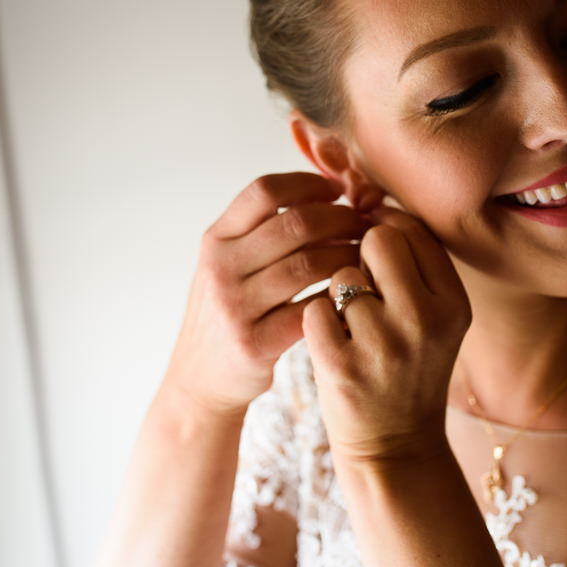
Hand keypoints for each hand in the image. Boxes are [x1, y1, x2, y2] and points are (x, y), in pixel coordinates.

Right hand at [164, 172, 370, 417]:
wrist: (199, 382)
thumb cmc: (229, 314)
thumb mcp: (227, 265)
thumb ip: (262, 231)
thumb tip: (327, 191)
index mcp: (216, 240)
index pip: (264, 191)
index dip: (308, 184)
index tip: (338, 191)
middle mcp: (220, 268)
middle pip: (295, 223)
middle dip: (341, 218)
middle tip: (366, 224)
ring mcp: (235, 306)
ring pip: (309, 264)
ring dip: (348, 255)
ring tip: (368, 256)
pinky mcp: (254, 343)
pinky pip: (311, 309)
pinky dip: (339, 297)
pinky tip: (356, 294)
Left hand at [301, 205, 471, 463]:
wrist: (395, 447)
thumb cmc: (407, 369)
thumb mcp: (434, 318)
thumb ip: (414, 265)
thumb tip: (372, 201)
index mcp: (454, 303)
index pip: (412, 230)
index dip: (385, 230)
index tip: (375, 247)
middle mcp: (425, 320)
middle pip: (376, 240)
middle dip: (361, 256)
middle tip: (366, 291)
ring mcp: (384, 344)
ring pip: (341, 274)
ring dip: (339, 295)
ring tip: (355, 330)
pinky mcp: (343, 366)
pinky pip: (315, 309)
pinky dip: (317, 322)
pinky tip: (334, 345)